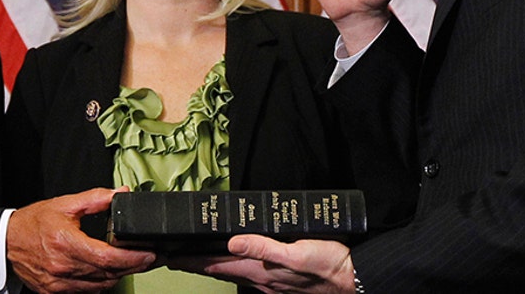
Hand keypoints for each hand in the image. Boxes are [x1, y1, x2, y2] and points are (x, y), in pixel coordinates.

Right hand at [7, 188, 155, 292]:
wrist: (6, 241)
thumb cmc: (33, 223)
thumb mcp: (65, 204)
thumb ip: (96, 198)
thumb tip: (120, 193)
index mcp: (67, 244)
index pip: (108, 258)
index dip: (133, 258)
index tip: (149, 253)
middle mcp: (63, 268)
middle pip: (108, 274)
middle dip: (133, 267)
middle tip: (149, 258)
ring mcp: (59, 284)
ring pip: (100, 286)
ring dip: (119, 276)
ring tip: (132, 263)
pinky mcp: (55, 292)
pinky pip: (87, 291)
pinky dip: (101, 282)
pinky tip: (107, 271)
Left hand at [173, 235, 354, 293]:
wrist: (352, 280)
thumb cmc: (328, 265)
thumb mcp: (296, 252)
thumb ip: (264, 247)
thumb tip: (233, 241)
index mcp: (261, 272)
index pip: (217, 266)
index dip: (193, 261)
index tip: (172, 256)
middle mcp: (262, 280)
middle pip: (221, 270)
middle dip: (197, 264)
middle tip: (176, 257)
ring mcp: (271, 283)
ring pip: (234, 273)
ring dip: (214, 266)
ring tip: (198, 259)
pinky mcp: (282, 282)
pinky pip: (250, 274)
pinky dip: (236, 267)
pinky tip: (238, 262)